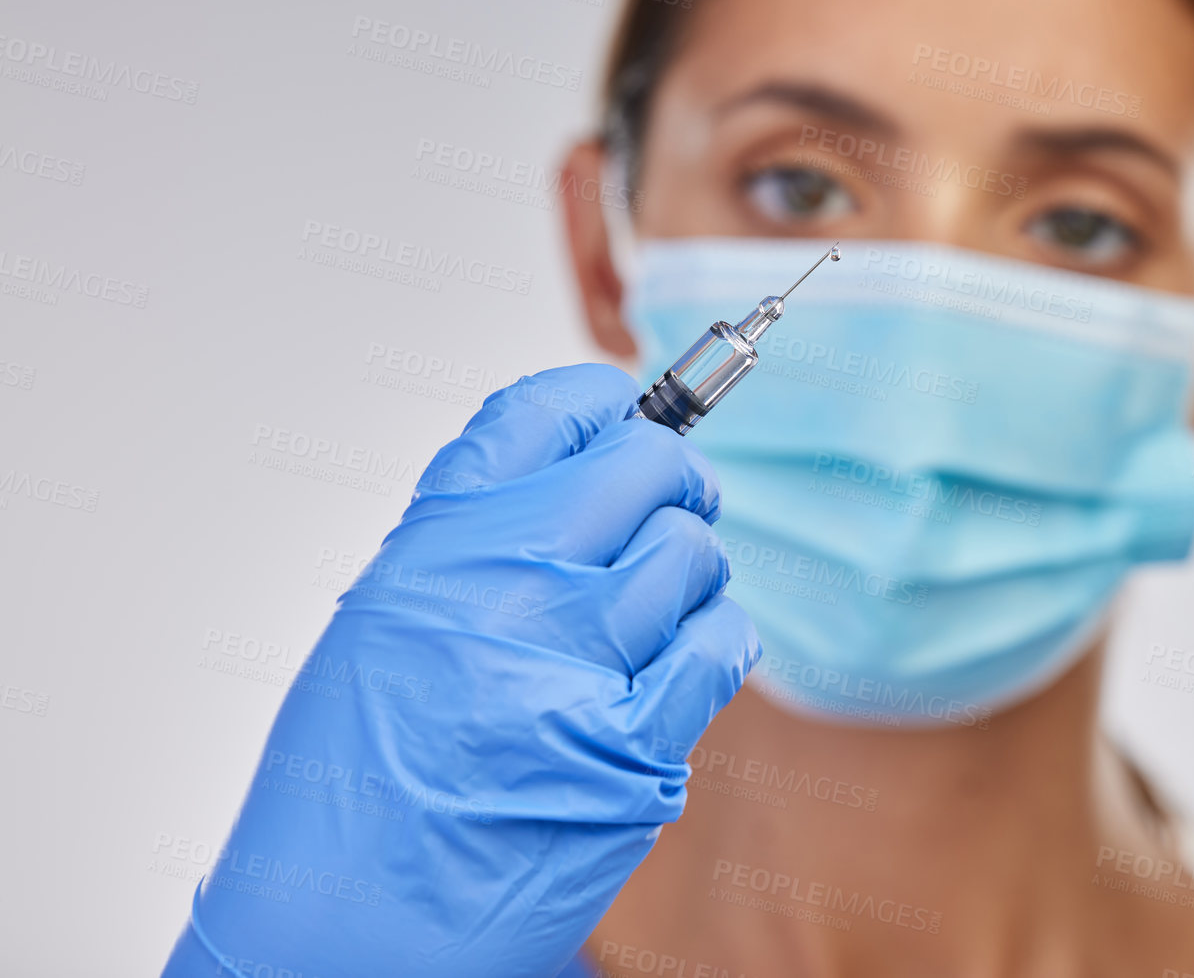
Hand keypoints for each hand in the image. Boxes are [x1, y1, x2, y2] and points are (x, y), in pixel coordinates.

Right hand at [162, 364, 758, 977]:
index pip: (538, 415)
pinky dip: (718, 640)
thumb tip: (580, 475)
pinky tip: (687, 658)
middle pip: (645, 466)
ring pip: (693, 552)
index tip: (623, 410)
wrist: (340, 936)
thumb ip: (473, 545)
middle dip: (671, 479)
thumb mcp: (382, 632)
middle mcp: (501, 588)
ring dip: (692, 572)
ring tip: (657, 610)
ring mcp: (571, 664)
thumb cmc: (357, 790)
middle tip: (671, 503)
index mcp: (428, 551)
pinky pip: (722, 644)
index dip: (601, 401)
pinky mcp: (632, 746)